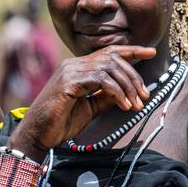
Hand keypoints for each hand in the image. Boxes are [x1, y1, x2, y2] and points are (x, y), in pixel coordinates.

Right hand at [12, 45, 156, 153]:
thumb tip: (127, 93)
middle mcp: (73, 64)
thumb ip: (105, 98)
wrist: (37, 135)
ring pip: (109, 68)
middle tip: (145, 95)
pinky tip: (124, 106)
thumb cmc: (60, 123)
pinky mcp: (68, 83)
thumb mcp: (90, 109)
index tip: (150, 52)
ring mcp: (69, 71)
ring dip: (128, 86)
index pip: (109, 52)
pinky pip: (101, 81)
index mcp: (78, 68)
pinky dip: (117, 93)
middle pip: (113, 58)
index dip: (132, 51)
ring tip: (136, 105)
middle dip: (134, 75)